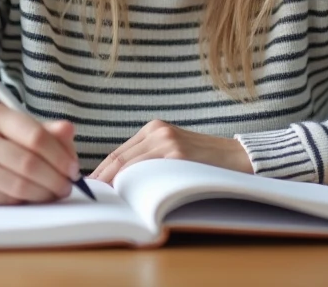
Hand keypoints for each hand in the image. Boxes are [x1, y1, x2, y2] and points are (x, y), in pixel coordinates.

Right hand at [0, 102, 79, 204]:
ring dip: (43, 194)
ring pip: (17, 185)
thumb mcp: (10, 127)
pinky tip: (30, 199)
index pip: (35, 135)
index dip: (60, 155)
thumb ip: (42, 130)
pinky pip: (2, 200)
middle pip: (29, 162)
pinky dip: (23, 202)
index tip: (73, 168)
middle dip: (55, 178)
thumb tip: (69, 131)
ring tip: (54, 194)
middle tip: (67, 187)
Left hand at [90, 120, 252, 183]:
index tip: (89, 186)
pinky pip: (146, 171)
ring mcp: (167, 142)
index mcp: (155, 128)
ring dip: (112, 182)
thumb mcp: (175, 150)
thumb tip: (121, 179)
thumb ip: (151, 157)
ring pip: (128, 164)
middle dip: (100, 178)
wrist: (240, 157)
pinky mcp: (178, 155)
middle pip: (118, 157)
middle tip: (87, 195)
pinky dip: (131, 183)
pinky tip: (124, 196)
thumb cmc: (206, 159)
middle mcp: (158, 131)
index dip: (101, 170)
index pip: (118, 152)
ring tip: (101, 199)